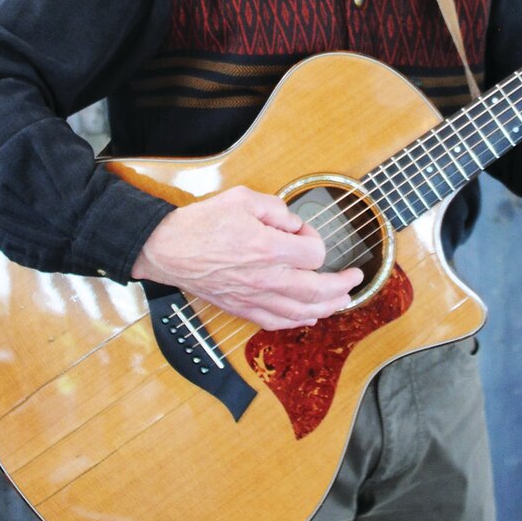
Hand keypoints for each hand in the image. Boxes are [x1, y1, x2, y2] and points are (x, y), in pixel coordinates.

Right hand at [130, 185, 360, 329]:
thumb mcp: (242, 198)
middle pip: (316, 290)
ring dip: (327, 308)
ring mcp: (253, 297)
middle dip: (342, 286)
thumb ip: (276, 209)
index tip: (304, 234)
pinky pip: (275, 322)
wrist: (166, 249)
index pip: (314, 254)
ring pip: (300, 312)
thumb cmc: (200, 223)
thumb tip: (294, 224)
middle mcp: (265, 278)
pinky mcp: (240, 308)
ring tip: (342, 301)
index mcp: (268, 248)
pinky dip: (297, 322)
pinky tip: (308, 318)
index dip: (316, 241)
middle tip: (355, 279)